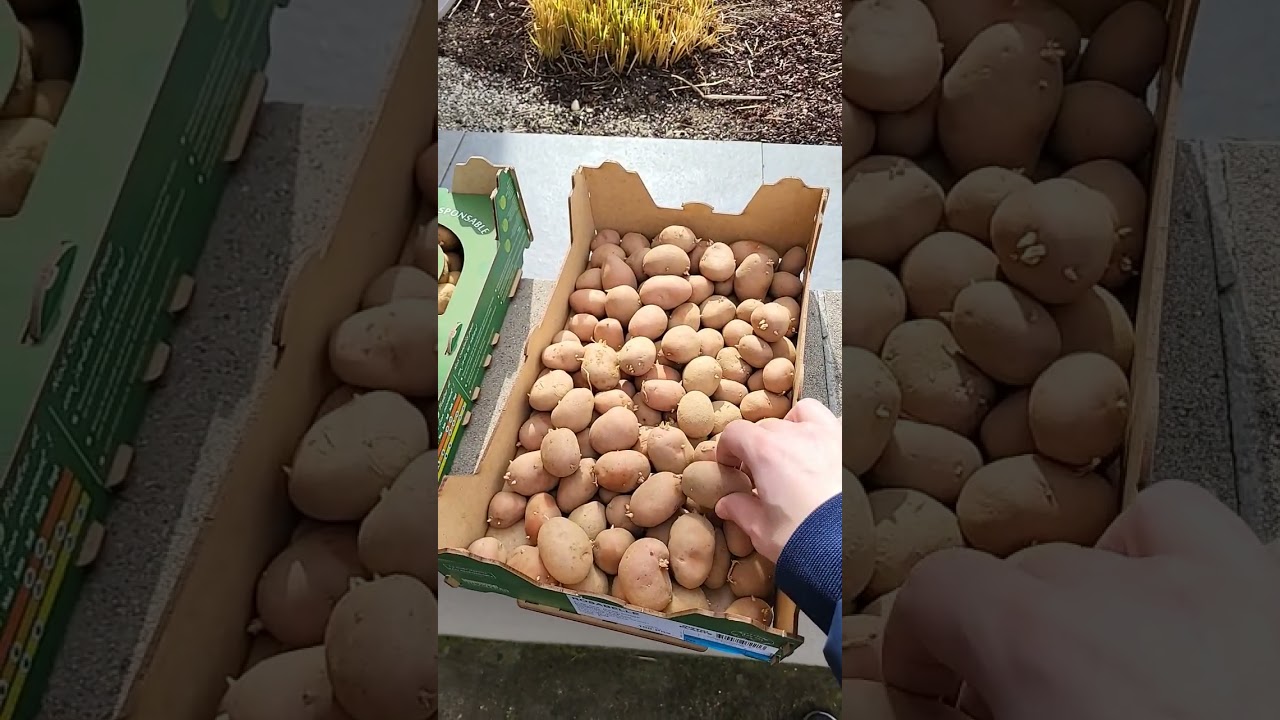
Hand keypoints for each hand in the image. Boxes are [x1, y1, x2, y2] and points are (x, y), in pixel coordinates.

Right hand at [713, 398, 840, 562]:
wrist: (850, 548)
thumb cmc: (806, 540)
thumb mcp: (762, 531)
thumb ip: (741, 510)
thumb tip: (727, 504)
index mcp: (767, 452)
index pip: (736, 433)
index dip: (727, 449)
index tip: (730, 465)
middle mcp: (798, 435)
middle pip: (767, 427)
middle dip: (758, 446)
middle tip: (761, 473)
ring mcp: (830, 436)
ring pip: (803, 414)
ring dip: (793, 427)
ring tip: (794, 452)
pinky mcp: (854, 447)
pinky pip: (835, 426)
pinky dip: (825, 434)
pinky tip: (825, 457)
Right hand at [878, 480, 1279, 719]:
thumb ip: (944, 719)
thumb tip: (902, 704)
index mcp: (1047, 644)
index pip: (938, 592)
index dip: (915, 646)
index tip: (923, 697)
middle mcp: (1129, 594)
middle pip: (1021, 580)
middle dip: (1001, 642)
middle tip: (1010, 707)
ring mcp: (1223, 585)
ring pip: (1111, 546)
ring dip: (1082, 603)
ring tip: (1095, 679)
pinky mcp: (1268, 588)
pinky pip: (1193, 532)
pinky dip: (1168, 564)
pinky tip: (1175, 630)